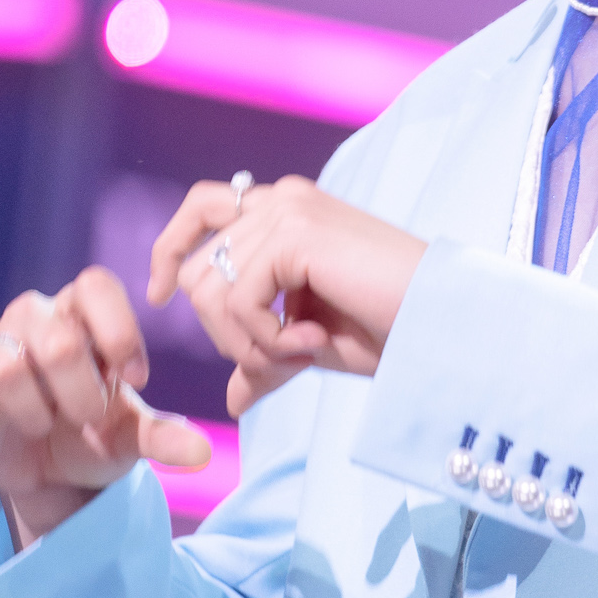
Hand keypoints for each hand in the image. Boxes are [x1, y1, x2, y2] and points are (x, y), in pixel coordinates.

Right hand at [0, 268, 212, 542]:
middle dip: (77, 393)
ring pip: (1, 360)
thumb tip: (202, 454)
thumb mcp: (130, 440)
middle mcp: (33, 318)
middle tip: (84, 419)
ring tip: (41, 427)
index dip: (116, 330)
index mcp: (83, 316)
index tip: (132, 378)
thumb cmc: (94, 437)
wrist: (48, 474)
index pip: (95, 286)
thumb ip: (162, 440)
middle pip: (54, 336)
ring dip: (30, 409)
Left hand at [148, 176, 426, 417]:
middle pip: (197, 270)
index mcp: (287, 211)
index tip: (156, 297)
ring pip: (211, 292)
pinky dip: (265, 340)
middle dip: (224, 333)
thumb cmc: (392, 330)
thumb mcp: (312, 345)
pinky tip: (311, 344)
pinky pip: (238, 302)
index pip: (202, 208)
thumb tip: (232, 397)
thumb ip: (266, 357)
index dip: (170, 249)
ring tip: (302, 354)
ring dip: (248, 343)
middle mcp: (283, 200)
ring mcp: (288, 211)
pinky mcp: (296, 234)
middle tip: (282, 359)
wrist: (441, 325)